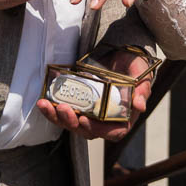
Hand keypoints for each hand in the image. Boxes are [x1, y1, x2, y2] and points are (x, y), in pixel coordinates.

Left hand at [35, 48, 154, 142]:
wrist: (123, 53)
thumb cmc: (136, 68)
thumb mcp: (142, 77)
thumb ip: (142, 91)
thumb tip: (139, 106)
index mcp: (123, 118)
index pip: (112, 132)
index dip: (97, 130)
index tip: (85, 121)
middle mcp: (105, 119)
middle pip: (86, 130)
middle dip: (72, 122)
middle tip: (63, 108)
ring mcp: (90, 112)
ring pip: (72, 123)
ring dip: (57, 118)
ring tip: (46, 105)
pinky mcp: (78, 103)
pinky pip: (63, 111)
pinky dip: (52, 109)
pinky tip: (43, 102)